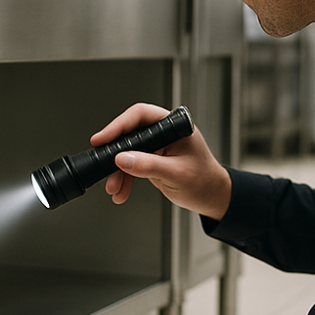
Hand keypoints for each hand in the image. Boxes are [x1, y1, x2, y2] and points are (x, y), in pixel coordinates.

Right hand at [91, 103, 231, 220]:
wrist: (211, 198)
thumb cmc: (205, 181)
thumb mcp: (176, 174)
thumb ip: (149, 165)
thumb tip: (122, 159)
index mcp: (174, 126)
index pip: (141, 116)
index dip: (119, 125)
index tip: (103, 138)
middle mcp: (164, 133)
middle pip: (130, 133)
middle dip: (115, 153)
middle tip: (102, 164)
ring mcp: (157, 147)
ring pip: (127, 152)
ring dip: (117, 171)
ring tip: (113, 187)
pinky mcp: (151, 160)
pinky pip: (131, 165)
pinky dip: (124, 178)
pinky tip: (120, 190)